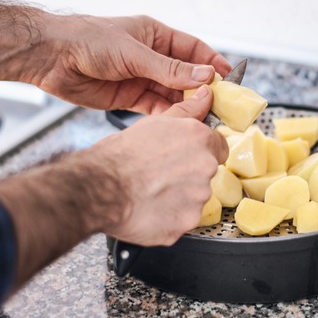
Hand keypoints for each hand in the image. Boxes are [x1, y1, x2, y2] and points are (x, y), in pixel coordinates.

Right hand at [0, 85, 227, 288]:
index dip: (199, 152)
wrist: (98, 187)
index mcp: (200, 140)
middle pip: (206, 174)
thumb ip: (187, 110)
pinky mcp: (185, 224)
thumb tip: (205, 94)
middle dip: (188, 176)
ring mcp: (197, 199)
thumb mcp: (154, 122)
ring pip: (194, 199)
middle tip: (160, 175)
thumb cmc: (120, 155)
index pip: (219, 147)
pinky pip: (182, 221)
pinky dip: (169, 218)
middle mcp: (204, 168)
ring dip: (178, 197)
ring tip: (151, 192)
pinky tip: (149, 208)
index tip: (183, 157)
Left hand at [31, 15, 231, 113]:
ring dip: (186, 105)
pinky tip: (179, 124)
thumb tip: (205, 76)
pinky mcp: (128, 97)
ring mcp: (140, 77)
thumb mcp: (134, 53)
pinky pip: (155, 108)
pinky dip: (168, 116)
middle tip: (221, 105)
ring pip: (172, 94)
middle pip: (185, 75)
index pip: (193, 50)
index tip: (231, 78)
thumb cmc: (89, 40)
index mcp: (155, 36)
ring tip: (204, 118)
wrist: (51, 58)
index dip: (212, 63)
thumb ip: (170, 69)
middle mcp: (150, 57)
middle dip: (203, 89)